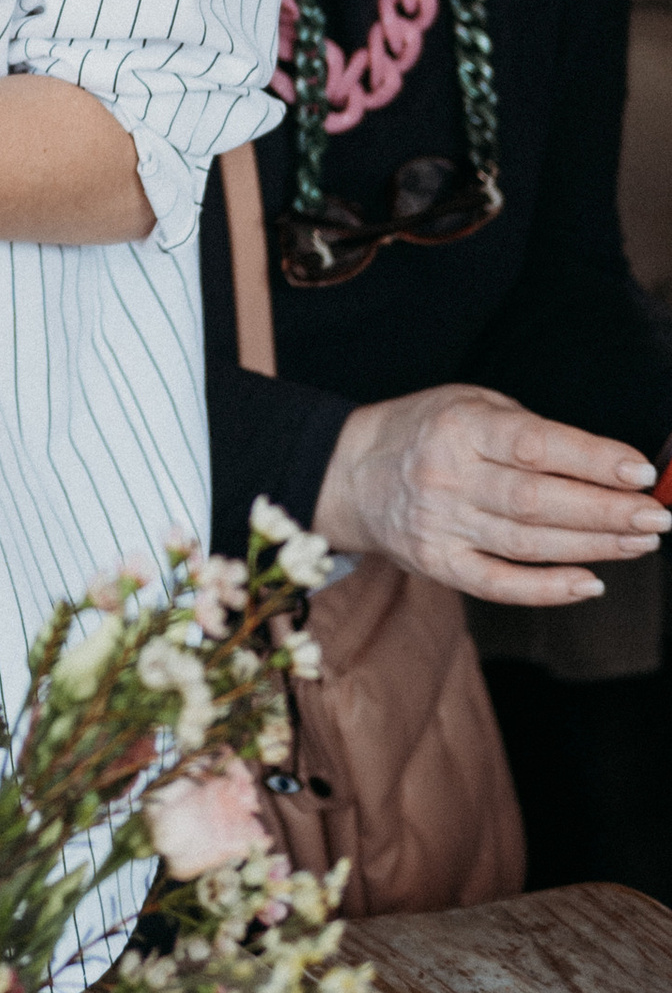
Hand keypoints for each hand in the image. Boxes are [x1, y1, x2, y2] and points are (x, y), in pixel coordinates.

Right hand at [312, 384, 671, 606]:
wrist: (351, 472)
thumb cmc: (426, 430)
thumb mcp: (469, 403)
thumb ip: (527, 430)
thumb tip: (607, 464)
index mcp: (458, 428)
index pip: (534, 446)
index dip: (592, 459)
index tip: (640, 471)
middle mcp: (447, 478)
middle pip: (537, 502)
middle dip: (606, 511)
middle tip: (656, 516)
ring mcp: (441, 526)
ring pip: (528, 544)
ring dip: (593, 547)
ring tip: (641, 542)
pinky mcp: (438, 564)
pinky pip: (499, 584)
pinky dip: (548, 588)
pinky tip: (591, 583)